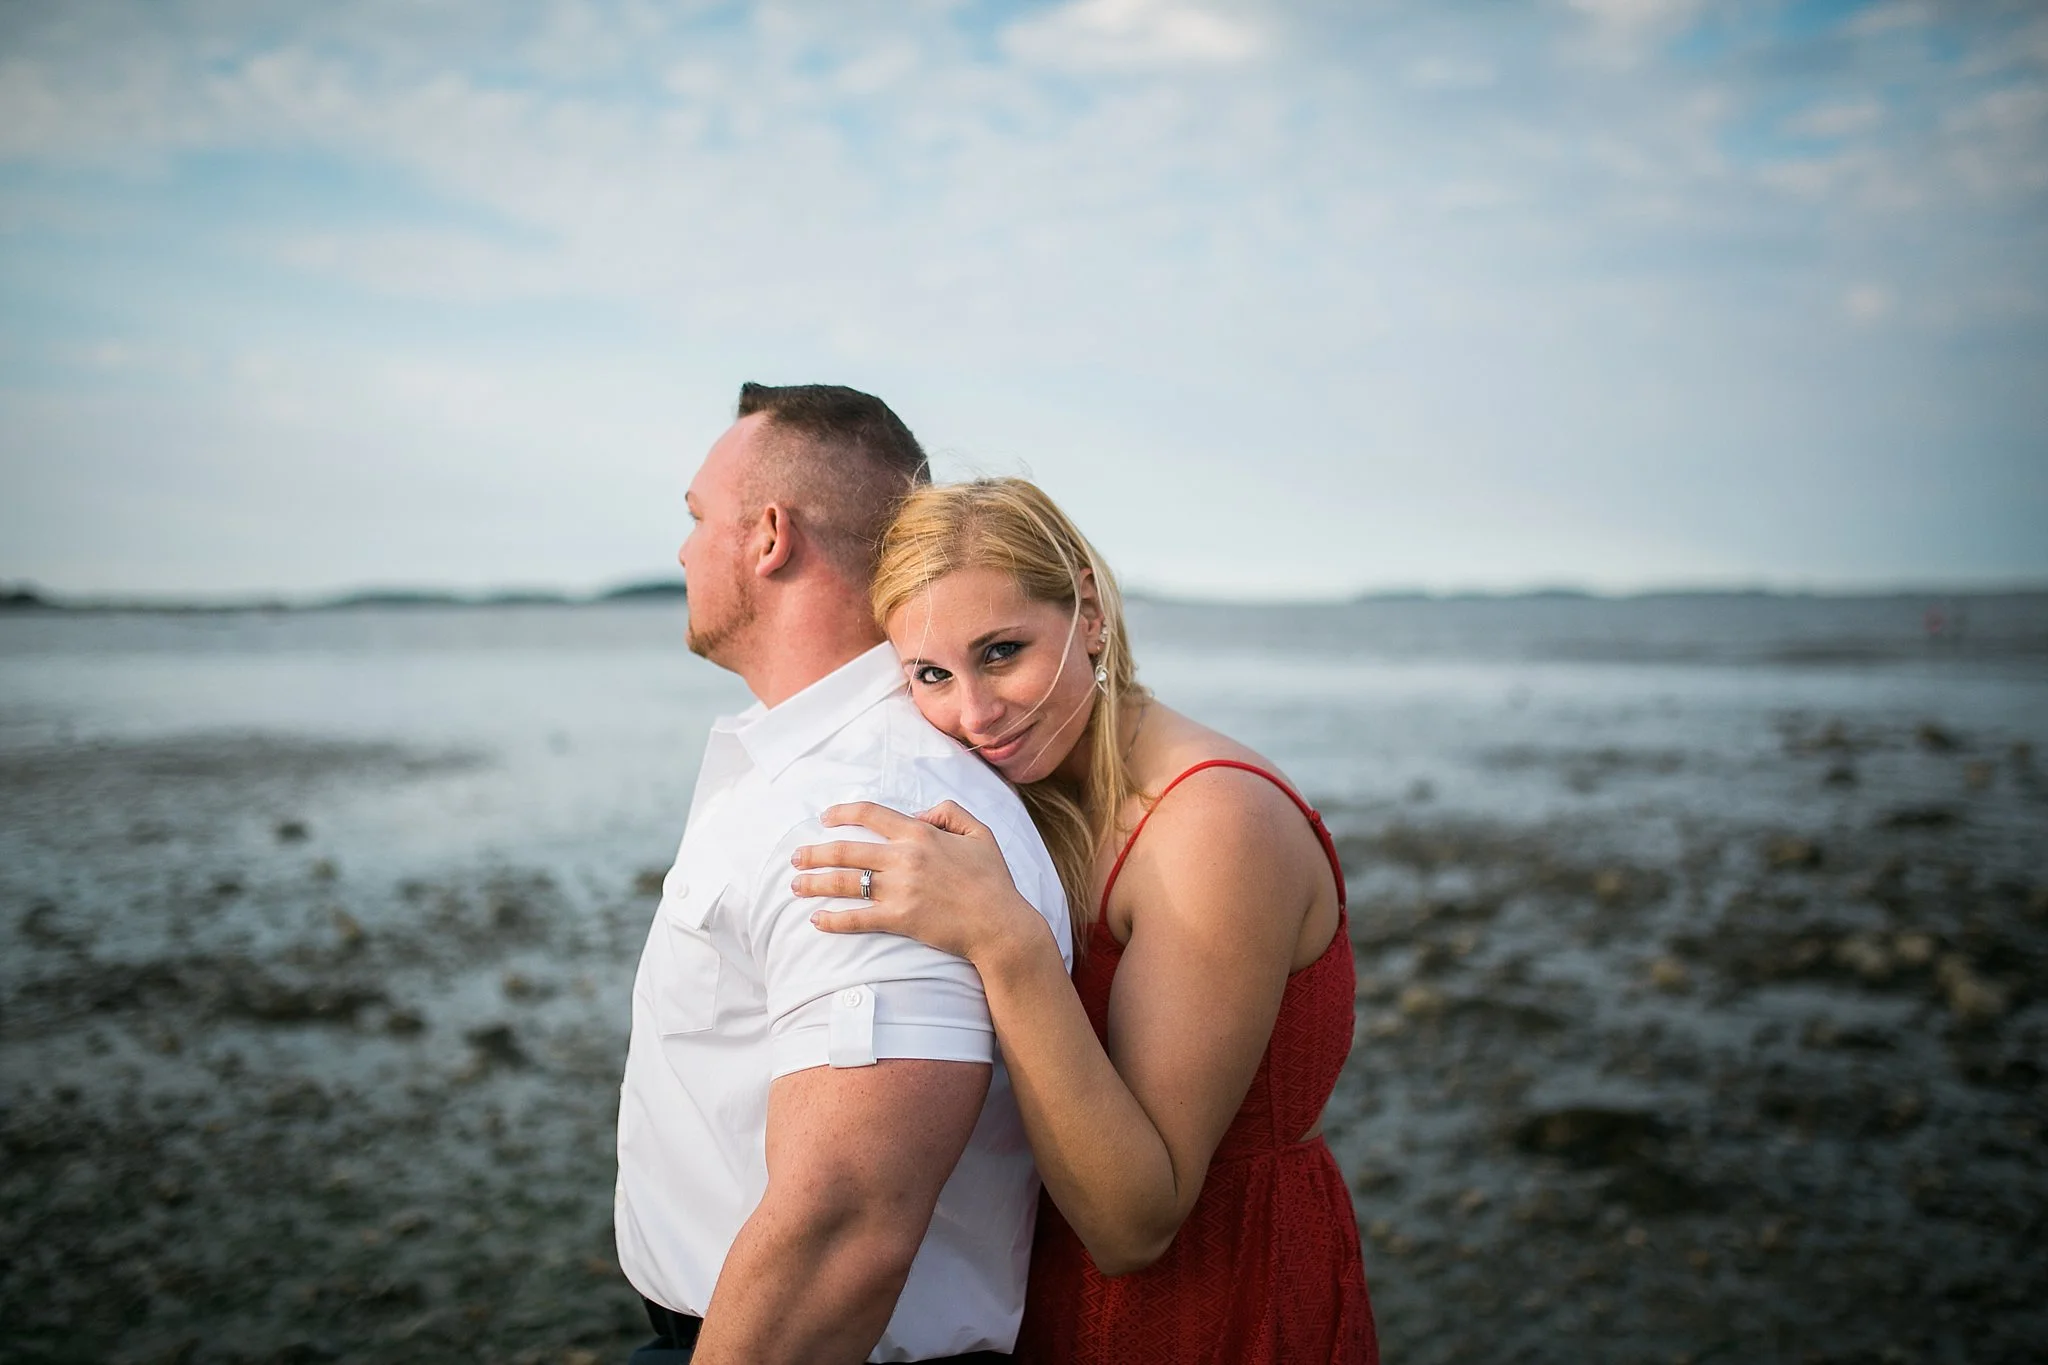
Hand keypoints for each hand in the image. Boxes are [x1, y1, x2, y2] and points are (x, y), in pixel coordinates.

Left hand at [790, 800, 1045, 964]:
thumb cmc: (993, 880)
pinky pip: (858, 918)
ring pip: (845, 883)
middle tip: (796, 857)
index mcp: (921, 834)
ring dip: (815, 883)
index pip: (871, 814)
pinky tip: (817, 920)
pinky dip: (834, 919)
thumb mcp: (980, 833)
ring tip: (796, 886)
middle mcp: (905, 858)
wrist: (1000, 924)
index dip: (843, 813)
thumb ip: (949, 812)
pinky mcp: (900, 919)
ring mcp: (900, 890)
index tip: (825, 818)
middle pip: (846, 850)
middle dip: (815, 852)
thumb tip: (919, 813)